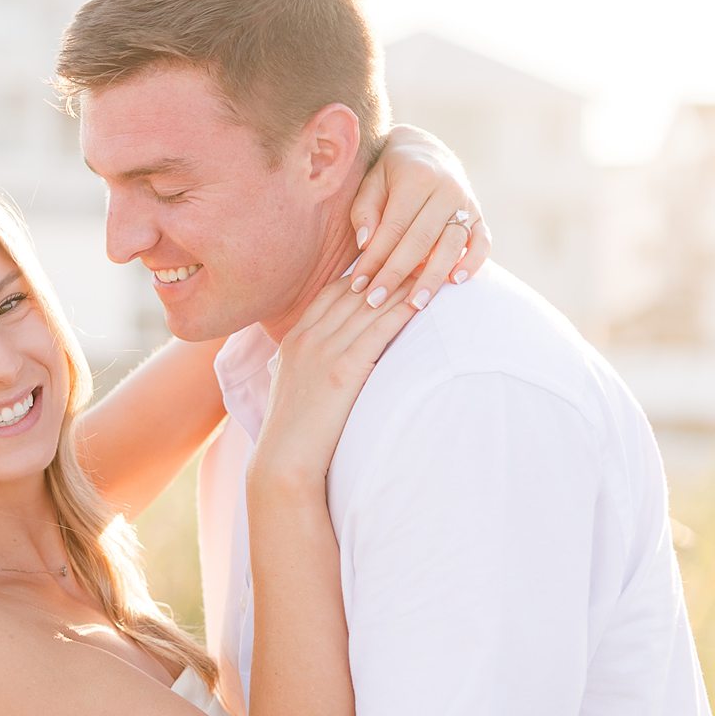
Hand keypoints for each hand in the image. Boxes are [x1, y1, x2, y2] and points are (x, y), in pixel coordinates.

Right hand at [252, 273, 421, 490]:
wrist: (284, 463)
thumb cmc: (296, 434)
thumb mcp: (298, 388)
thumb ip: (314, 365)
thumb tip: (339, 361)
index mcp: (295, 339)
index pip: (334, 293)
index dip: (366, 274)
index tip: (393, 261)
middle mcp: (307, 338)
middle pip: (355, 291)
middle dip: (389, 269)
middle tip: (421, 252)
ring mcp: (322, 352)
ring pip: (370, 306)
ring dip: (403, 284)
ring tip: (432, 268)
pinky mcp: (341, 371)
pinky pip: (377, 331)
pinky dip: (402, 312)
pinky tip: (424, 300)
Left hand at [347, 126, 490, 303]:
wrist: (426, 152)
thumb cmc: (390, 174)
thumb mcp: (371, 182)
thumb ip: (365, 211)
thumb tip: (365, 245)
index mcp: (416, 178)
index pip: (393, 227)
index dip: (374, 258)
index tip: (358, 284)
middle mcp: (446, 189)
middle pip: (421, 240)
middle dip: (397, 274)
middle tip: (377, 302)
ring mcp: (467, 202)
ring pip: (451, 245)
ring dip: (432, 276)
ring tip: (415, 304)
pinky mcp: (480, 215)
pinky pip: (482, 242)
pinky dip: (473, 262)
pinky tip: (456, 281)